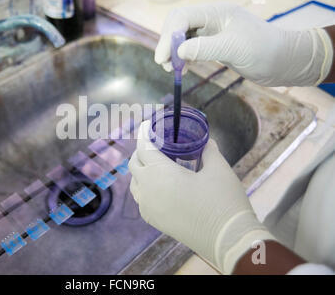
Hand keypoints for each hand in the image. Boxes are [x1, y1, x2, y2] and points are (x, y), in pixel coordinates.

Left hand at [128, 120, 275, 273]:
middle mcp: (148, 190)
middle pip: (134, 164)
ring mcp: (149, 208)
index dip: (145, 133)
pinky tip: (160, 187)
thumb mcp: (218, 169)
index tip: (148, 124)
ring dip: (141, 171)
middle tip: (156, 143)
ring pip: (135, 184)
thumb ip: (208, 151)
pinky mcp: (154, 222)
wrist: (229, 239)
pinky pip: (141, 200)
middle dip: (142, 150)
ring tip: (157, 164)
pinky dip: (145, 188)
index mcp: (160, 173)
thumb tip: (206, 142)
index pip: (144, 147)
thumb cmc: (223, 200)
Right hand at [155, 2, 331, 86]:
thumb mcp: (233, 48)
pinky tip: (184, 68)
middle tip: (165, 65)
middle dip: (168, 44)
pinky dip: (183, 58)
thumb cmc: (264, 50)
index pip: (182, 17)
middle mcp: (211, 19)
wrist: (283, 62)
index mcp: (216, 12)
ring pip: (183, 37)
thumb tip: (178, 51)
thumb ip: (204, 48)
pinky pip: (191, 48)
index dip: (168, 36)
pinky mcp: (214, 45)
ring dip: (174, 52)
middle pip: (178, 25)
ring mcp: (212, 32)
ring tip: (172, 70)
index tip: (162, 58)